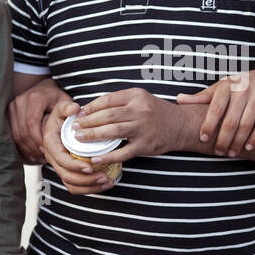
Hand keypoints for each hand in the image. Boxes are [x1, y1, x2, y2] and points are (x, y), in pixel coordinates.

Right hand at [8, 79, 69, 163]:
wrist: (40, 86)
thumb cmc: (54, 95)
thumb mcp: (63, 99)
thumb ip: (68, 107)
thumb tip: (76, 109)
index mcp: (34, 99)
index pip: (32, 123)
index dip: (38, 139)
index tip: (47, 150)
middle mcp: (20, 102)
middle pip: (23, 131)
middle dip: (33, 147)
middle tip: (43, 158)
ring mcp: (12, 107)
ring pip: (16, 134)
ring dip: (27, 148)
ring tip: (38, 157)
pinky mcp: (8, 114)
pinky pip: (13, 134)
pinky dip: (21, 145)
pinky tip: (31, 152)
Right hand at [42, 98, 113, 193]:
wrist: (59, 124)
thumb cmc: (62, 116)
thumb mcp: (62, 108)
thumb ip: (66, 107)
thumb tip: (74, 109)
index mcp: (51, 144)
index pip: (61, 159)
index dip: (74, 165)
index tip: (89, 167)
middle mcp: (53, 158)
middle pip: (67, 176)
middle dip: (86, 180)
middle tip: (104, 177)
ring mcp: (61, 167)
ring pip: (72, 184)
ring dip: (90, 187)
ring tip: (107, 182)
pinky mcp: (69, 172)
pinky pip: (77, 186)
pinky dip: (90, 188)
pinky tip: (105, 184)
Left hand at [70, 88, 186, 164]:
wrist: (180, 125)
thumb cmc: (155, 112)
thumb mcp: (139, 99)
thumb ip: (119, 103)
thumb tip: (90, 109)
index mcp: (136, 96)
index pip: (108, 100)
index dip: (90, 107)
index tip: (78, 114)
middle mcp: (140, 110)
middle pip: (108, 116)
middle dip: (88, 122)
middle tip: (74, 127)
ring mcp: (143, 128)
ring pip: (113, 132)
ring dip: (93, 136)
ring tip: (79, 139)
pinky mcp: (145, 145)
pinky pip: (123, 152)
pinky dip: (108, 156)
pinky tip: (95, 158)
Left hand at [175, 70, 254, 155]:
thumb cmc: (236, 87)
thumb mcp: (218, 89)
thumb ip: (200, 98)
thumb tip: (179, 100)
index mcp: (226, 86)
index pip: (215, 108)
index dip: (208, 124)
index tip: (202, 139)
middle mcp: (243, 89)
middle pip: (231, 120)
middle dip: (223, 139)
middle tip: (218, 152)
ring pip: (246, 124)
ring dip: (238, 142)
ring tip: (231, 153)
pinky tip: (248, 147)